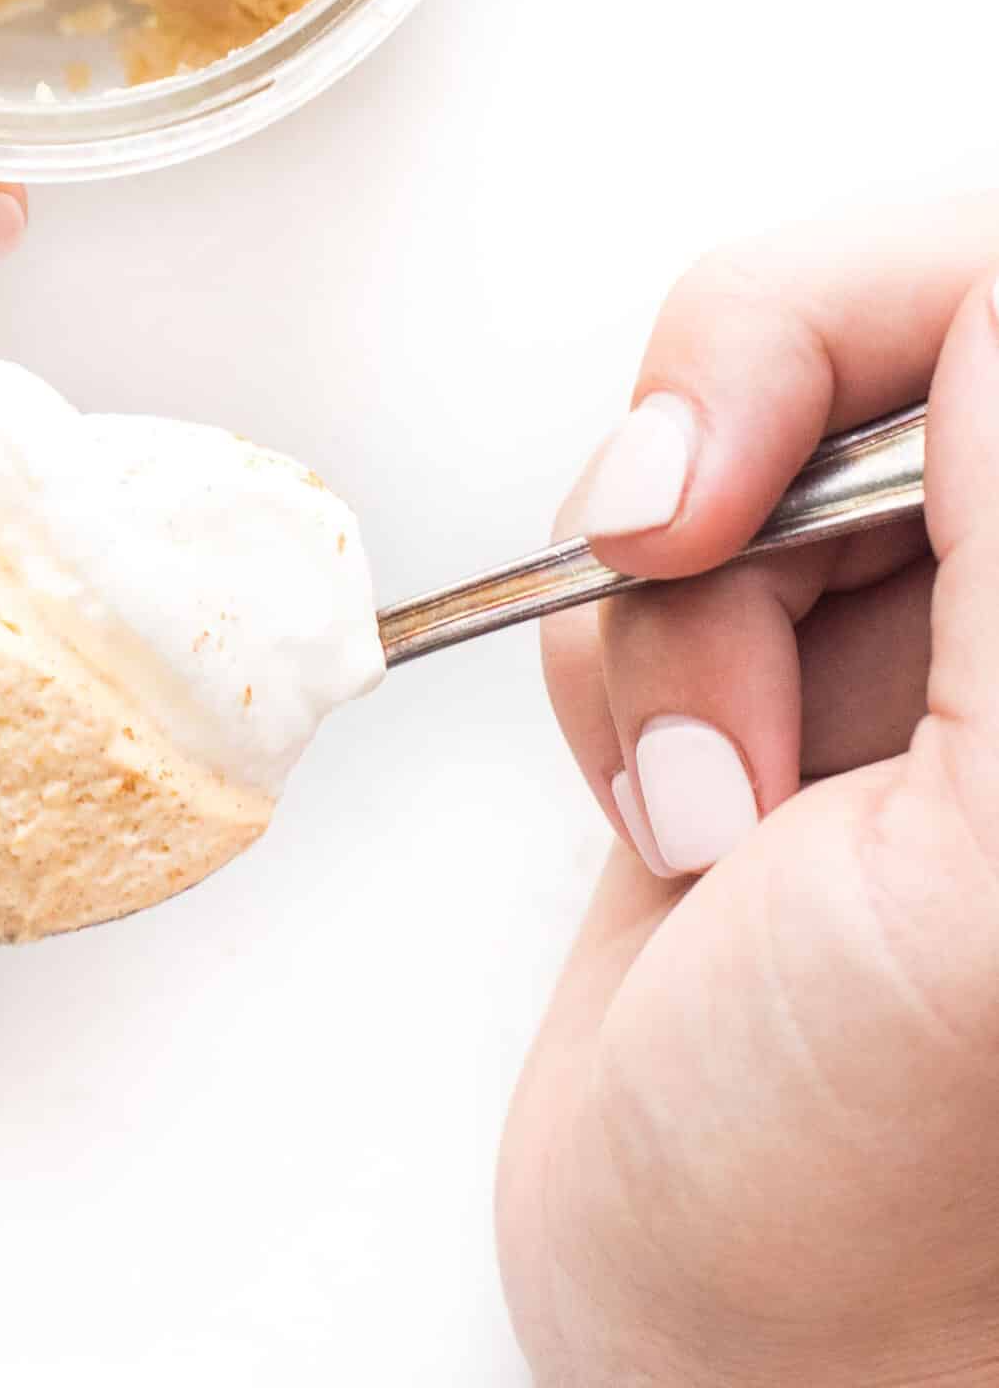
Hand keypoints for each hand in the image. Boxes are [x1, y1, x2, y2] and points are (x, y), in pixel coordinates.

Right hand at [497, 198, 998, 1385]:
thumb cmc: (895, 1193)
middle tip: (676, 569)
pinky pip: (645, 557)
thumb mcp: (996, 872)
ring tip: (706, 800)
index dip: (851, 317)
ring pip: (732, 436)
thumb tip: (984, 299)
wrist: (742, 1363)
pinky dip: (611, 667)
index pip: (998, 290)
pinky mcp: (784, 687)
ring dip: (664, 610)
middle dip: (727, 452)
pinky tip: (670, 819)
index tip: (729, 473)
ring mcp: (925, 644)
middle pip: (869, 322)